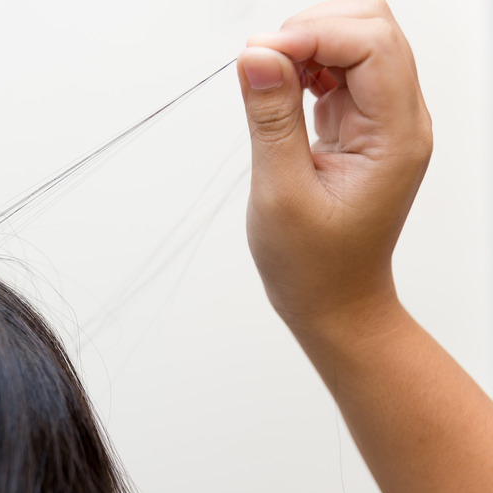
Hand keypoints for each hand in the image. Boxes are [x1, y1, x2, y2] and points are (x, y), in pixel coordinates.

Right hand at [237, 0, 431, 328]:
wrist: (335, 300)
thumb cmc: (314, 264)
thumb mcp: (279, 192)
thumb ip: (271, 117)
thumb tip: (256, 55)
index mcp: (396, 137)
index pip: (371, 45)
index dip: (312, 35)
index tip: (258, 56)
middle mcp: (400, 119)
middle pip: (373, 28)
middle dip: (312, 28)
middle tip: (260, 61)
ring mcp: (384, 119)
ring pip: (357, 40)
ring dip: (308, 44)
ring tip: (267, 78)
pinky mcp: (361, 122)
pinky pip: (341, 67)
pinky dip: (306, 64)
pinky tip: (281, 87)